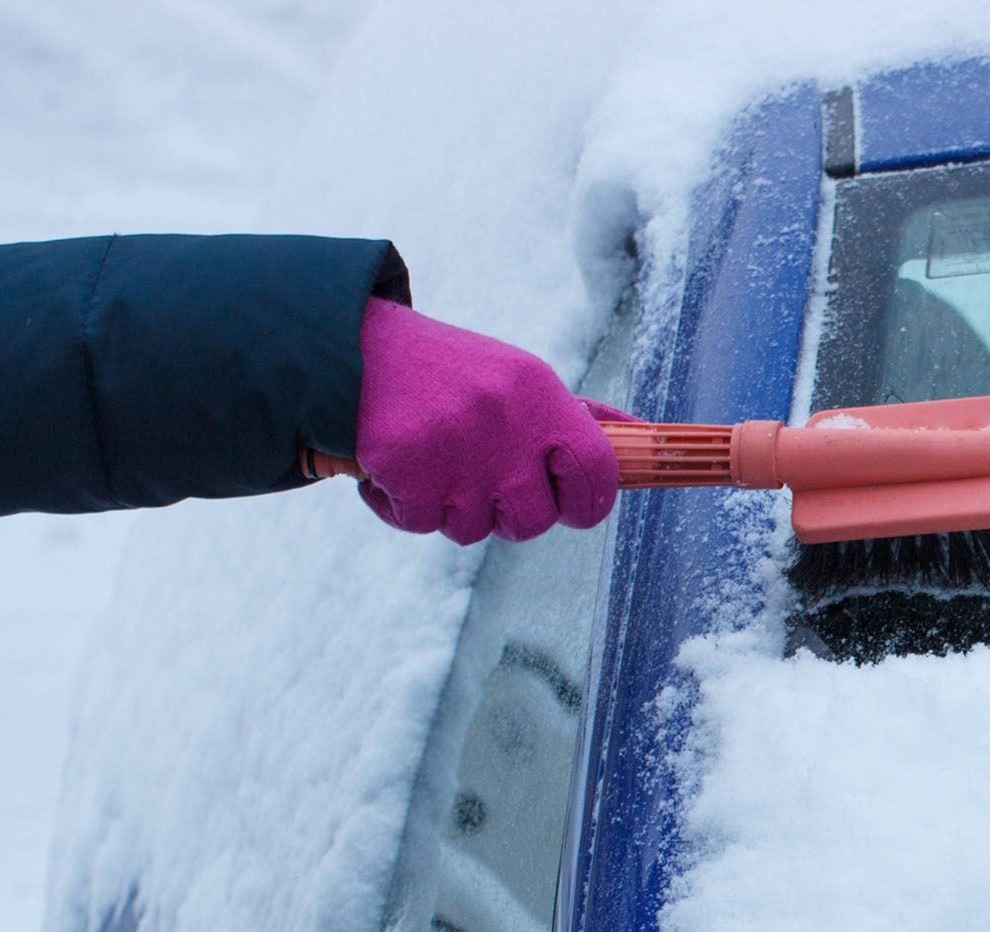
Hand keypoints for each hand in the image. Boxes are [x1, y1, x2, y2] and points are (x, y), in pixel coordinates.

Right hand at [352, 298, 621, 544]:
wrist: (347, 345)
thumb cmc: (446, 373)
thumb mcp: (517, 378)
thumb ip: (578, 416)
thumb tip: (642, 435)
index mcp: (541, 395)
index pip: (598, 474)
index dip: (588, 503)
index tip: (568, 504)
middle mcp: (505, 422)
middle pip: (533, 520)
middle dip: (507, 514)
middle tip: (478, 478)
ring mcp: (455, 448)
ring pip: (472, 528)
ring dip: (448, 507)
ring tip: (429, 458)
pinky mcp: (405, 468)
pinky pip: (418, 522)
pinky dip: (400, 505)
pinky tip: (394, 464)